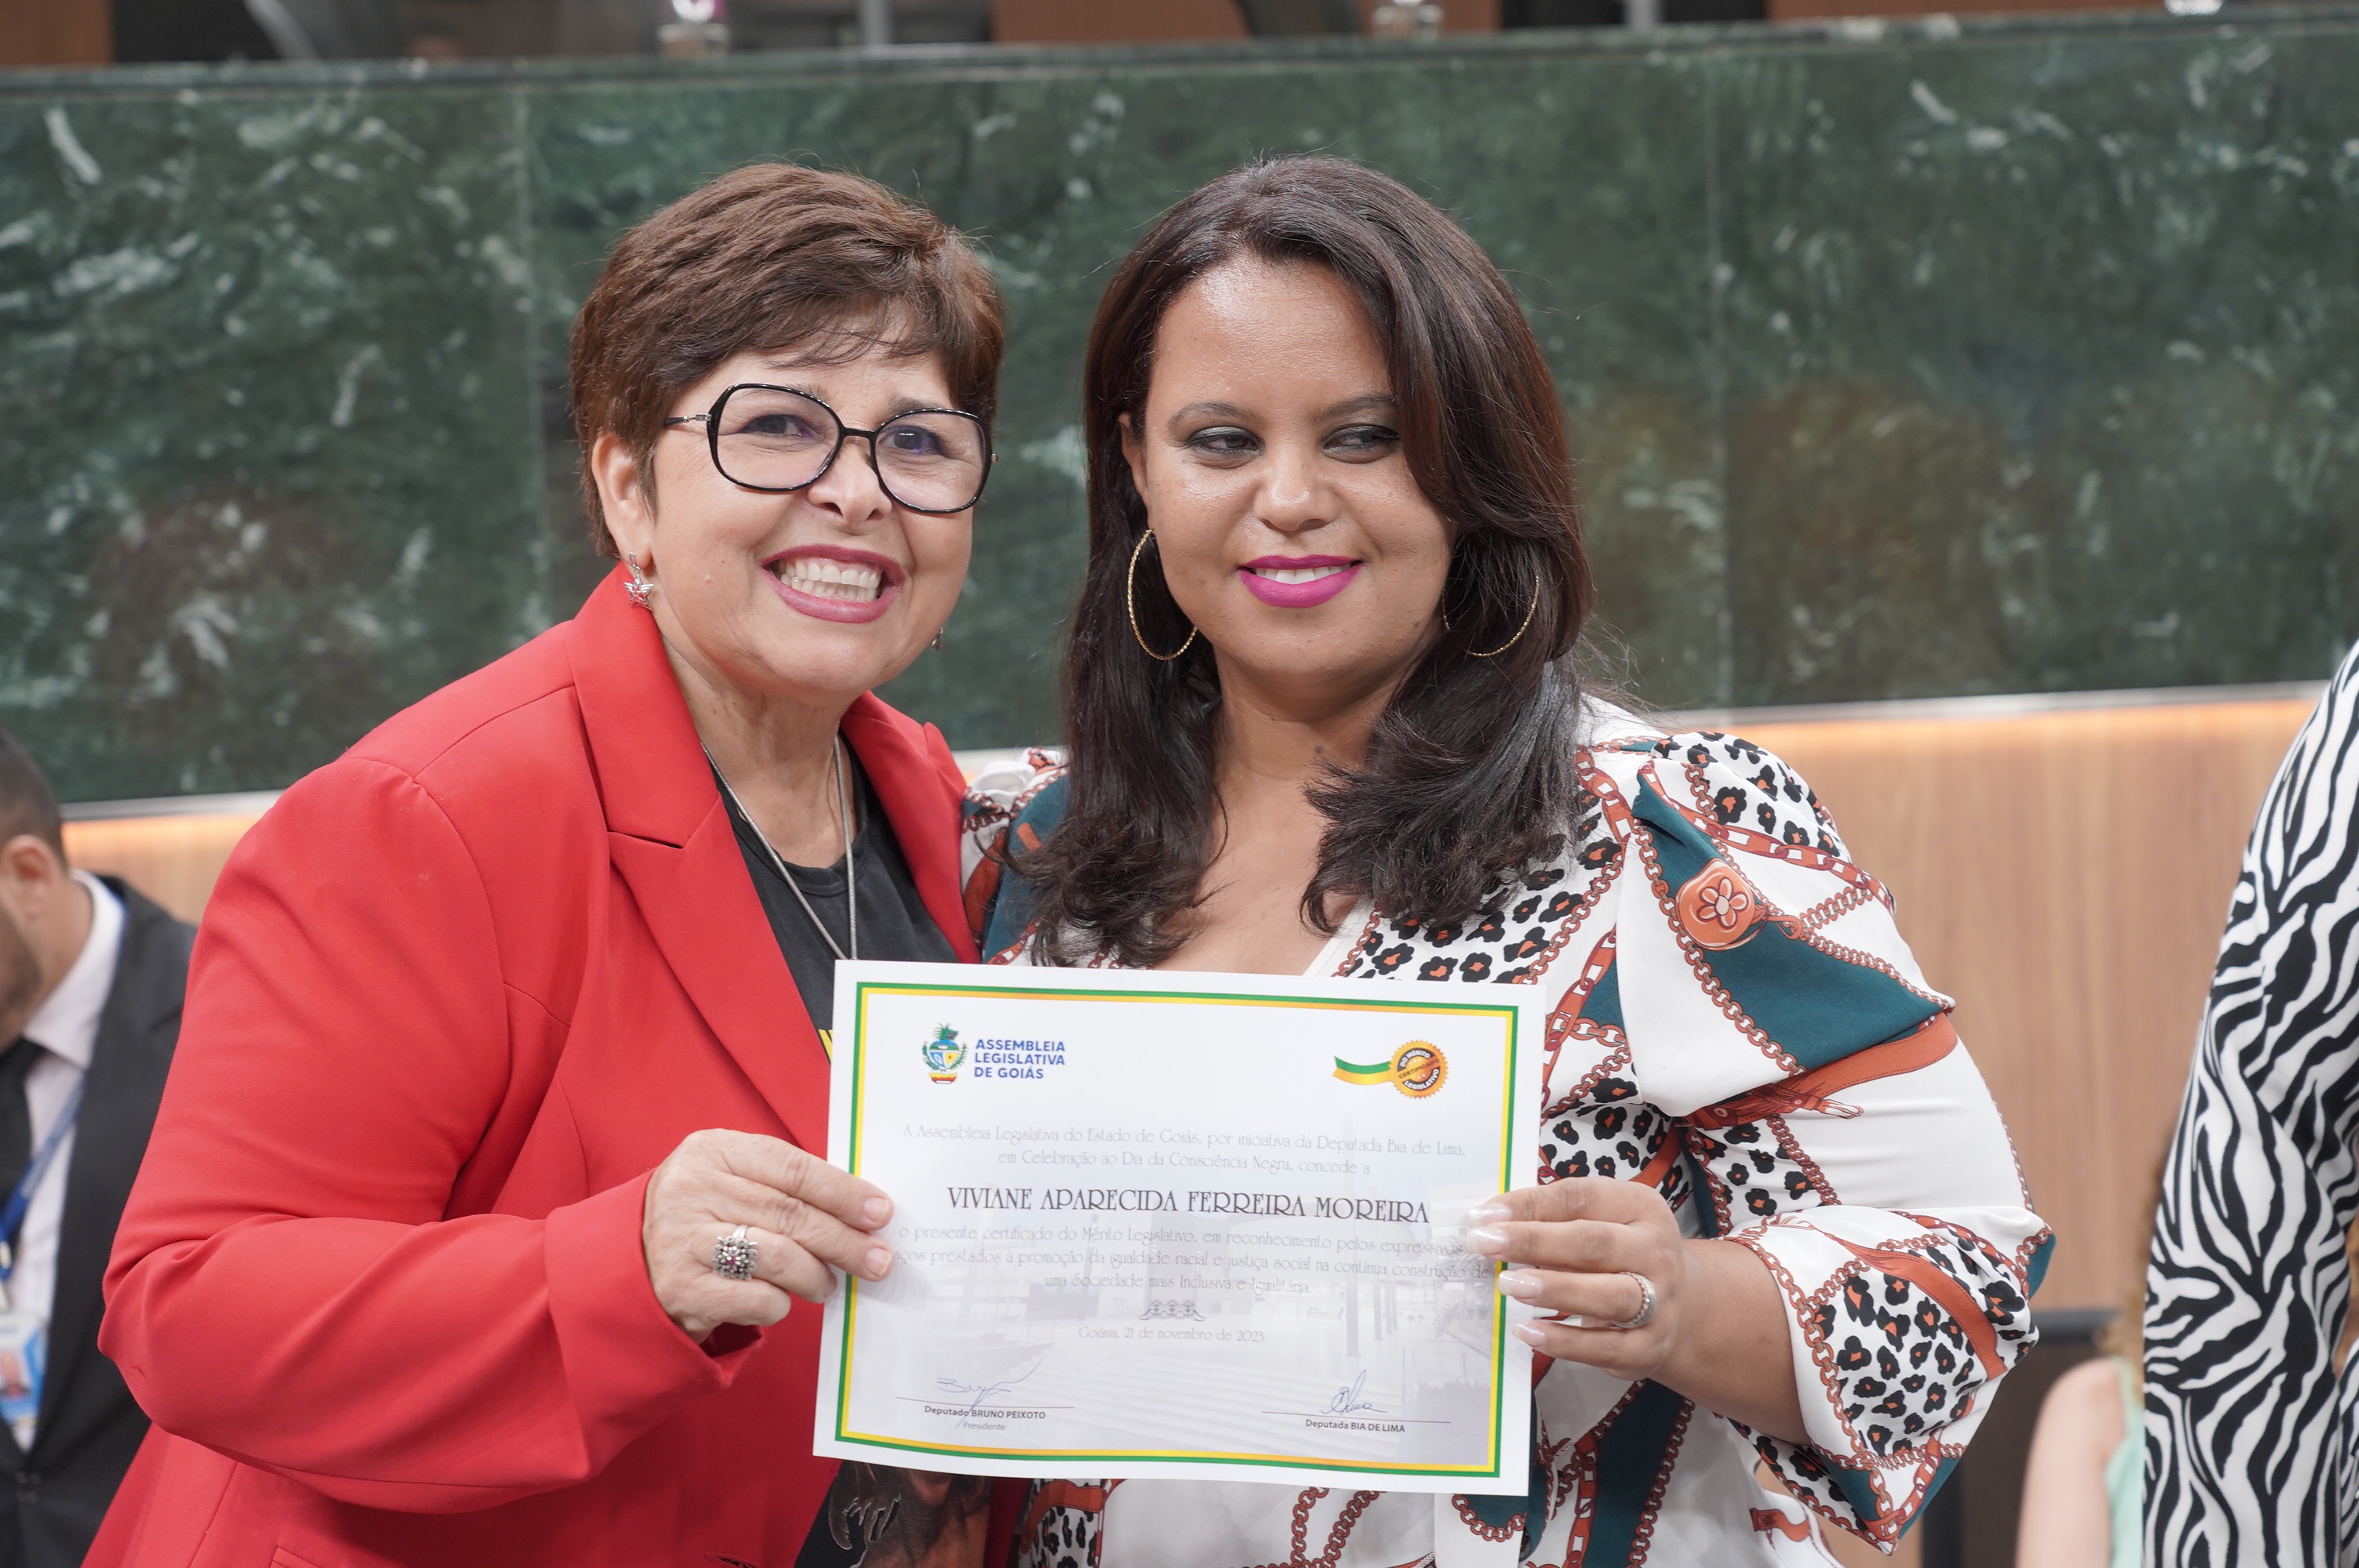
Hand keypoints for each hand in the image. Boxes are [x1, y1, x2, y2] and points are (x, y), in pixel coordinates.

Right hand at [642, 1129, 894, 1342]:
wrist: (631, 1262)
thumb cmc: (704, 1215)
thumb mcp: (733, 1179)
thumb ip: (785, 1185)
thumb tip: (863, 1209)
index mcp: (712, 1150)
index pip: (792, 1167)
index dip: (843, 1191)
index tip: (880, 1212)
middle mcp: (691, 1189)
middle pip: (790, 1214)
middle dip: (844, 1240)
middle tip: (878, 1259)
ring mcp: (682, 1240)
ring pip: (778, 1257)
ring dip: (816, 1275)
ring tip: (829, 1283)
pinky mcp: (682, 1290)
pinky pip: (756, 1298)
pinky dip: (781, 1303)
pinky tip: (782, 1300)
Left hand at [1466, 1177, 1689, 1382]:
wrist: (1681, 1308)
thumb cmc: (1622, 1255)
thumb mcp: (1600, 1221)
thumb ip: (1553, 1217)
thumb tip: (1490, 1223)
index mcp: (1640, 1208)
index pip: (1581, 1198)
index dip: (1530, 1205)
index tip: (1484, 1215)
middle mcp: (1655, 1252)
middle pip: (1594, 1243)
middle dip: (1534, 1242)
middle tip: (1485, 1245)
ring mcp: (1659, 1303)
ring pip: (1608, 1296)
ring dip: (1554, 1289)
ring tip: (1508, 1285)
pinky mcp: (1648, 1347)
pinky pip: (1606, 1347)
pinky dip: (1565, 1342)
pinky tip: (1528, 1331)